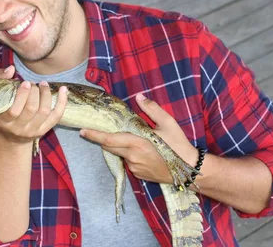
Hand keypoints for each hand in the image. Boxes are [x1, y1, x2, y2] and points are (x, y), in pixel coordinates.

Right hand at [0, 65, 67, 145]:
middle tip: (33, 84)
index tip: (26, 83)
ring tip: (43, 84)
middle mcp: (18, 128)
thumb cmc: (2, 111)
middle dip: (35, 92)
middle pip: (31, 109)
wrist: (9, 137)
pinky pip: (57, 116)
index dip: (22, 95)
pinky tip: (63, 89)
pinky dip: (62, 102)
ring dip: (46, 94)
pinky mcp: (44, 130)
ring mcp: (32, 131)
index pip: (14, 110)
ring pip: (44, 111)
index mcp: (4, 121)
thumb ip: (0, 79)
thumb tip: (11, 68)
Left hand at [80, 93, 197, 183]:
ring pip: (120, 155)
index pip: (110, 140)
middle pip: (110, 148)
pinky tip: (141, 150)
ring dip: (119, 146)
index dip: (94, 135)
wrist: (189, 169)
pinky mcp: (139, 175)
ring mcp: (135, 168)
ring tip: (129, 138)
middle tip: (96, 130)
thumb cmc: (179, 145)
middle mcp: (132, 158)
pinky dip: (129, 155)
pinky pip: (128, 162)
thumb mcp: (168, 123)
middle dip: (103, 139)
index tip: (82, 131)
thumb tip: (139, 97)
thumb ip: (152, 109)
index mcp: (137, 144)